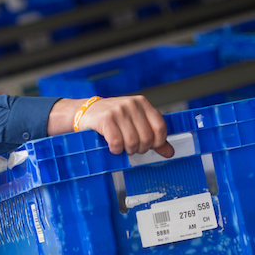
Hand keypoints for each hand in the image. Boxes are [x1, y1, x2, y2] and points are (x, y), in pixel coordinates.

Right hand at [49, 95, 173, 157]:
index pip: (160, 127)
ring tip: (122, 147)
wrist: (85, 112)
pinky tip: (112, 147)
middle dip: (140, 148)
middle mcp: (131, 104)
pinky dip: (116, 150)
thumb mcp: (135, 123)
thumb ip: (153, 137)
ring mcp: (118, 111)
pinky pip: (117, 143)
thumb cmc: (113, 119)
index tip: (149, 146)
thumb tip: (170, 152)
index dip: (157, 142)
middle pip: (146, 138)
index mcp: (142, 103)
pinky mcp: (105, 119)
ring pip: (132, 142)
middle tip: (132, 148)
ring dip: (127, 150)